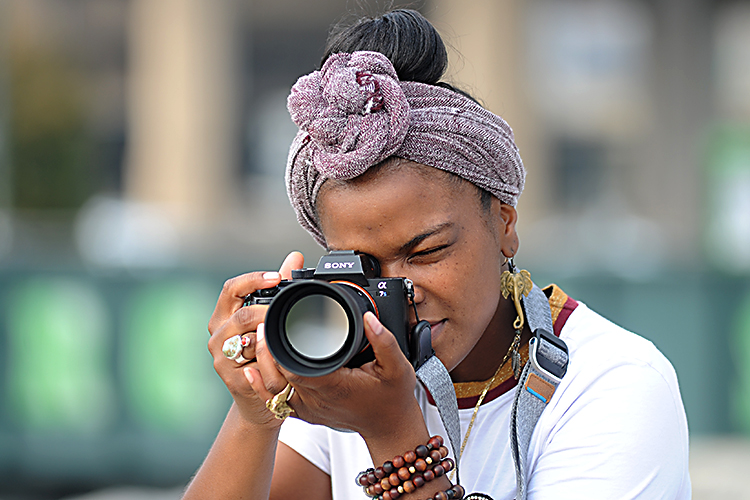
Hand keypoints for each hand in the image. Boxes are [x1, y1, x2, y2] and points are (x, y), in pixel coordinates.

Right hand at [207, 251, 304, 426]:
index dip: (252, 280)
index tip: (277, 277)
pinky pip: (252, 362)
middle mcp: (218, 335)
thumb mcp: (269, 319)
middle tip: (287, 308)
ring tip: (285, 332)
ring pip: (244, 338)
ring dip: (267, 334)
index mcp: (225, 316)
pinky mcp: (231, 379)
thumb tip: (295, 256)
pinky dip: (268, 356)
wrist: (259, 401)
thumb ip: (279, 288)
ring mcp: (221, 358)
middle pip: (239, 314)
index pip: (230, 289)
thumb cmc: (263, 355)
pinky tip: (280, 353)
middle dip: (266, 310)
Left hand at [246, 309, 421, 439]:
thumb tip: (369, 317)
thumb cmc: (393, 398)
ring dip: (263, 366)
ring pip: (275, 388)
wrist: (389, 427)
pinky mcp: (307, 413)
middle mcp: (317, 400)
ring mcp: (310, 408)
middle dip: (268, 351)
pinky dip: (263, 387)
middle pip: (280, 376)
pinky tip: (252, 371)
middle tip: (263, 325)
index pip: (296, 370)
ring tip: (258, 340)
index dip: (278, 350)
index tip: (272, 327)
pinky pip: (278, 401)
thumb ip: (384, 340)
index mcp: (335, 386)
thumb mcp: (397, 367)